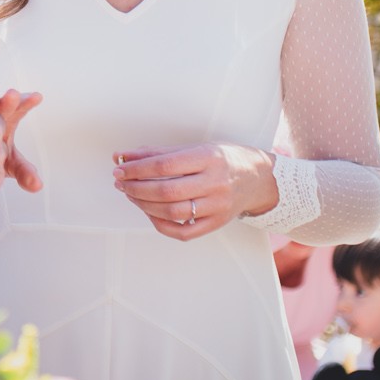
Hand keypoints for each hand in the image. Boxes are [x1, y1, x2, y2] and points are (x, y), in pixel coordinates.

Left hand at [112, 143, 277, 241]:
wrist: (258, 179)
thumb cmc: (223, 159)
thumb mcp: (195, 148)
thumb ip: (158, 153)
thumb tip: (123, 156)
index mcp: (209, 158)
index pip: (165, 165)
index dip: (137, 168)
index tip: (120, 169)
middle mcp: (215, 183)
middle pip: (167, 191)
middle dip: (136, 187)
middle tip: (121, 183)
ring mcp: (218, 206)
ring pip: (172, 212)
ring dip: (144, 205)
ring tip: (131, 195)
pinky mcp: (217, 223)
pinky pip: (184, 232)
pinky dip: (161, 224)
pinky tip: (149, 212)